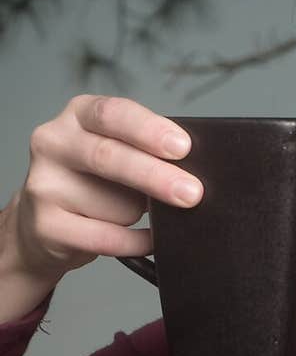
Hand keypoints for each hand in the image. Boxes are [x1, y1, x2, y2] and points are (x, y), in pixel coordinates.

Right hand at [8, 94, 202, 284]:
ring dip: (138, 214)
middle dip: (156, 176)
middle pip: (108, 156)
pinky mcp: (45, 225)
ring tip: (134, 213)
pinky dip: (135, 241)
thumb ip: (145, 152)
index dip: (149, 130)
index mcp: (77, 115)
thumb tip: (191, 173)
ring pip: (112, 205)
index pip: (112, 114)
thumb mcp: (116, 152)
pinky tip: (147, 239)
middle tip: (191, 193)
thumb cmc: (93, 183)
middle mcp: (53, 143)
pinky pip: (105, 238)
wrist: (44, 224)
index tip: (182, 148)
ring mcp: (44, 184)